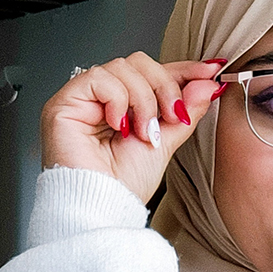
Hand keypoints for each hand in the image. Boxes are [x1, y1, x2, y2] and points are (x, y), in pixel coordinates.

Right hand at [40, 52, 222, 202]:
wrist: (102, 209)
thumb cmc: (122, 187)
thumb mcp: (166, 143)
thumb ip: (185, 111)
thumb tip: (206, 83)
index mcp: (123, 107)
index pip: (152, 73)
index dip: (181, 70)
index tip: (209, 73)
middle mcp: (100, 100)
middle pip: (138, 62)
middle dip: (164, 86)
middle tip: (174, 115)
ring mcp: (81, 99)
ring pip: (123, 67)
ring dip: (143, 100)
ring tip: (142, 132)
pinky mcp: (64, 103)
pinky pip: (100, 78)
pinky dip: (117, 100)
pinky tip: (118, 126)